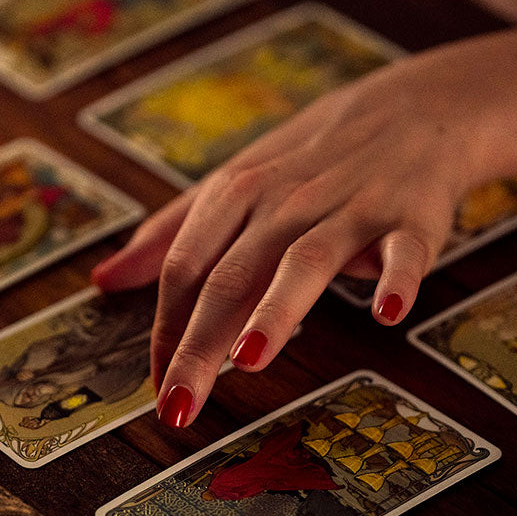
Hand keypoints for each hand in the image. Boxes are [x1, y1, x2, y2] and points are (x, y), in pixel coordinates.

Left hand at [91, 56, 484, 426]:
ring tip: (248, 359)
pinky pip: (402, 253)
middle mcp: (286, 202)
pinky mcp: (410, 220)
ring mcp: (349, 210)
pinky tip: (386, 311)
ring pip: (305, 261)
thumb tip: (103, 279)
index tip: (154, 386)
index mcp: (237, 194)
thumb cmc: (312, 158)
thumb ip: (171, 234)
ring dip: (277, 309)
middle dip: (200, 344)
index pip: (185, 267)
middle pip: (232, 277)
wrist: (413, 109)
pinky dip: (396, 279)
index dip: (165, 327)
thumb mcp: (234, 182)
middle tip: (179, 406)